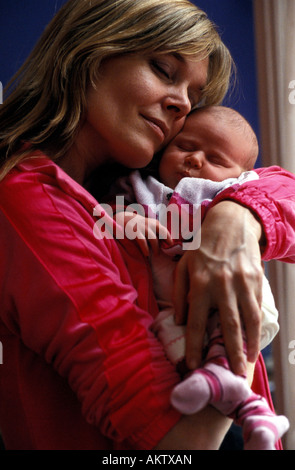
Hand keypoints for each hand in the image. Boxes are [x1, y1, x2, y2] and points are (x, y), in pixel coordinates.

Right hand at [115, 211, 171, 255]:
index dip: (170, 239)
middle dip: (166, 242)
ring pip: (153, 239)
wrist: (122, 219)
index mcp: (154, 223)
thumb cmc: (139, 226)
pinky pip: (143, 241)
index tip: (171, 246)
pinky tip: (146, 254)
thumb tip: (167, 244)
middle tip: (165, 251)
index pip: (165, 231)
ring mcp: (142, 227)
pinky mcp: (134, 232)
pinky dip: (146, 248)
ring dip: (156, 248)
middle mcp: (150, 224)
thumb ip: (157, 233)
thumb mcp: (149, 227)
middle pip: (163, 232)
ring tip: (156, 254)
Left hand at [173, 201, 263, 375]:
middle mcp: (223, 285)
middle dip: (231, 353)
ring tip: (248, 363)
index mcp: (200, 283)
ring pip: (248, 320)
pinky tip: (254, 341)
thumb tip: (180, 320)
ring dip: (249, 344)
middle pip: (228, 326)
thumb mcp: (183, 266)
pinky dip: (256, 327)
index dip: (194, 346)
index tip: (194, 365)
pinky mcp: (255, 281)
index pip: (196, 321)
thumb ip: (180, 293)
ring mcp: (242, 283)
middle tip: (233, 375)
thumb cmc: (202, 248)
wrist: (231, 225)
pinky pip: (257, 308)